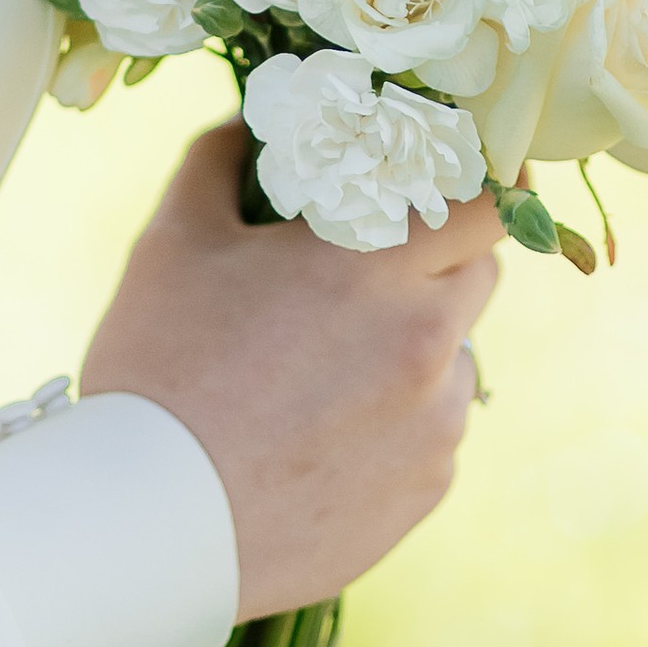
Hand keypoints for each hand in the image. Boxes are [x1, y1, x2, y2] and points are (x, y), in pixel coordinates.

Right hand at [80, 121, 499, 618]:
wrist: (157, 523)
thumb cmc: (159, 367)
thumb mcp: (173, 239)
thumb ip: (219, 159)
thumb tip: (250, 123)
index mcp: (374, 268)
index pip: (489, 199)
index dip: (489, 172)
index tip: (467, 164)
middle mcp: (426, 342)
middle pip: (480, 271)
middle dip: (438, 254)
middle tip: (368, 259)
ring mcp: (436, 425)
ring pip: (454, 353)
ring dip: (413, 339)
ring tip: (323, 362)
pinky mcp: (428, 489)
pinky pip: (433, 427)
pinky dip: (396, 413)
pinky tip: (321, 426)